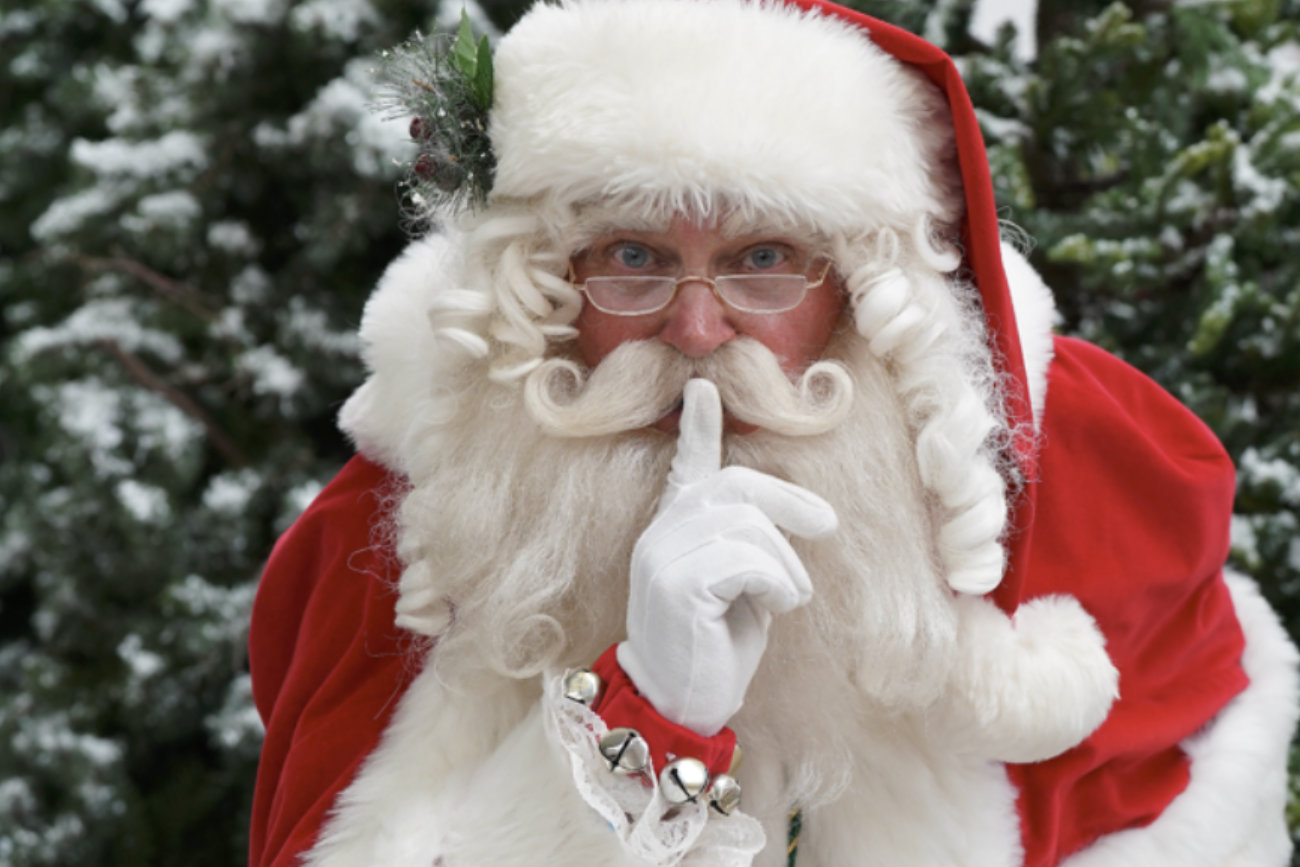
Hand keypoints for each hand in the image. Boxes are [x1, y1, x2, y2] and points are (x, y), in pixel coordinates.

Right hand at [617, 379, 837, 736]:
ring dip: (784, 562)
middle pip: (734, 485)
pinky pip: (744, 558)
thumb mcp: (741, 588)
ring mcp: (661, 557)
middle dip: (789, 500)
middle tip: (826, 526)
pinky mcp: (675, 585)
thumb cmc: (716, 646)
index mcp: (674, 532)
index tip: (704, 387)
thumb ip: (750, 546)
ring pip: (747, 524)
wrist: (682, 702)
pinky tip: (775, 607)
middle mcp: (660, 536)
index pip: (685, 468)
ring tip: (787, 597)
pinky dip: (776, 581)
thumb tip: (796, 519)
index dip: (698, 428)